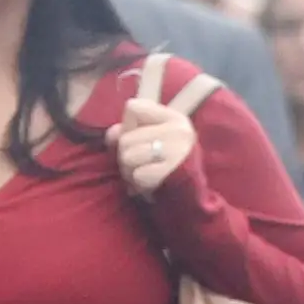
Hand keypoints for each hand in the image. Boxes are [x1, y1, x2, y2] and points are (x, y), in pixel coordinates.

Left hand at [112, 51, 212, 202]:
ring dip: (129, 172)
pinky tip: (150, 185)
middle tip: (142, 165)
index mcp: (174, 118)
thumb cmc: (168, 165)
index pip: (133, 107)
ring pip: (126, 157)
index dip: (128, 125)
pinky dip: (138, 184)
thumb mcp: (155, 140)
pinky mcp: (171, 172)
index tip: (139, 140)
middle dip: (125, 156)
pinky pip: (137, 175)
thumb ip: (130, 131)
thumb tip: (111, 134)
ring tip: (144, 174)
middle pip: (124, 139)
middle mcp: (178, 131)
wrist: (191, 195)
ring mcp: (176, 151)